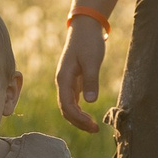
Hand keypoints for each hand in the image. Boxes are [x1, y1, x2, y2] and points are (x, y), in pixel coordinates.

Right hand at [54, 17, 106, 132]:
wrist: (85, 27)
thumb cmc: (88, 42)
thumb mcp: (92, 60)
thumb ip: (91, 80)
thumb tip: (89, 102)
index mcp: (63, 78)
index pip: (66, 105)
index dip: (78, 119)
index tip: (92, 126)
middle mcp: (62, 82)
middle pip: (65, 109)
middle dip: (78, 122)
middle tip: (95, 130)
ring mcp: (67, 81)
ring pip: (68, 106)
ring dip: (79, 118)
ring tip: (93, 127)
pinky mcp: (74, 79)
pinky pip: (73, 100)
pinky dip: (79, 110)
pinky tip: (88, 116)